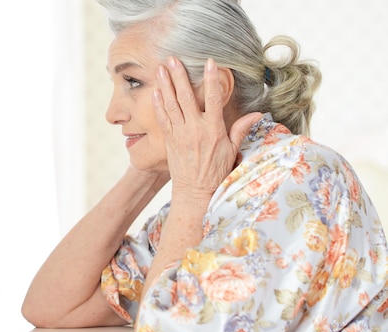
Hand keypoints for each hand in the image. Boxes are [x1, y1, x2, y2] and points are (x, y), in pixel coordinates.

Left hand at [154, 57, 261, 199]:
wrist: (195, 191)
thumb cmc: (216, 172)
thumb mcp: (232, 150)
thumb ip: (241, 129)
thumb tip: (258, 114)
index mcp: (213, 129)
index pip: (213, 99)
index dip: (211, 79)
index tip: (209, 62)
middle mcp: (195, 129)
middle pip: (186, 97)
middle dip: (179, 76)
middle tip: (173, 58)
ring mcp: (180, 134)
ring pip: (171, 105)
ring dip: (165, 85)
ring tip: (160, 68)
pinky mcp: (169, 140)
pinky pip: (163, 119)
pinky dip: (158, 104)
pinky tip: (155, 91)